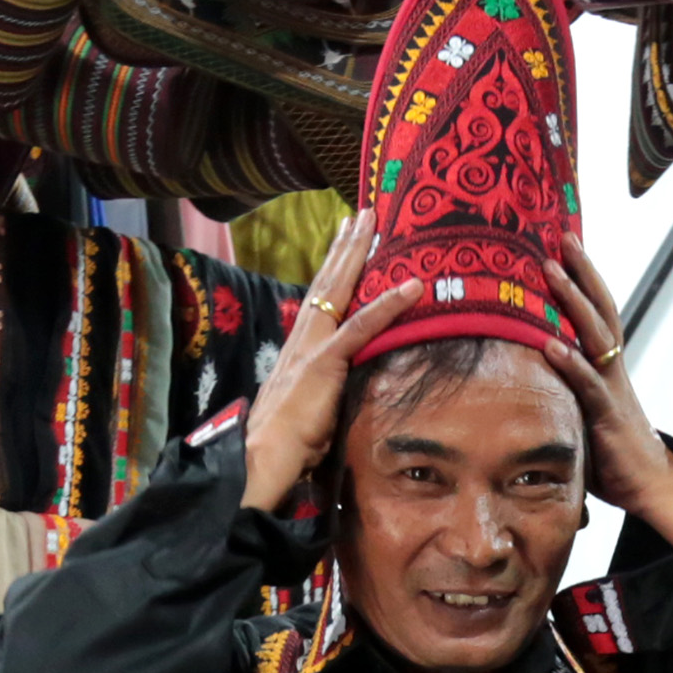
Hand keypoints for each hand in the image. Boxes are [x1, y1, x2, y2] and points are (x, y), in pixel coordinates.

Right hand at [240, 211, 424, 513]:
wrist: (261, 458)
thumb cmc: (283, 445)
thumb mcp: (308, 410)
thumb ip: (324, 393)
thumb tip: (339, 395)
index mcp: (298, 349)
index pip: (318, 300)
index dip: (332, 270)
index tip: (342, 241)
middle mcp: (302, 338)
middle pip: (328, 283)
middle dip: (345, 246)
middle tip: (361, 214)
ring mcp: (313, 347)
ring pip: (339, 290)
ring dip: (359, 254)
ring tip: (375, 223)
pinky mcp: (326, 362)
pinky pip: (363, 327)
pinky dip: (389, 304)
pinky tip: (412, 286)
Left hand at [543, 241, 672, 548]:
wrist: (652, 484)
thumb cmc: (615, 451)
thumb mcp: (586, 412)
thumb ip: (564, 391)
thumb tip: (529, 378)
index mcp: (608, 366)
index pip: (598, 312)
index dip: (584, 279)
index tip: (565, 246)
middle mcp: (613, 368)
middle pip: (600, 308)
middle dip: (581, 271)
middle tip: (560, 237)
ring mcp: (612, 388)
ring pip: (595, 334)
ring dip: (572, 301)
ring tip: (549, 272)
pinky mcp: (607, 415)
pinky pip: (588, 383)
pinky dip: (570, 362)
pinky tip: (549, 343)